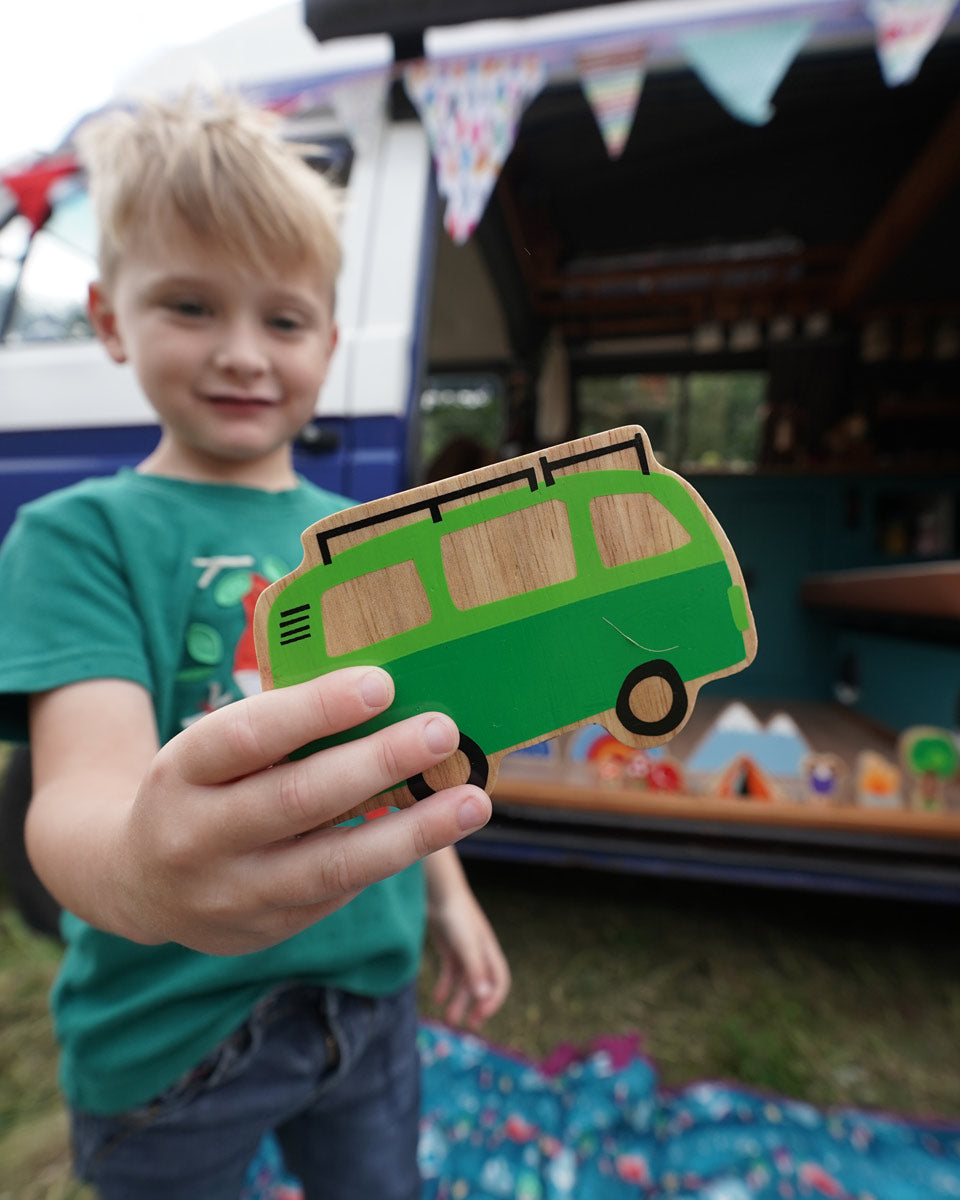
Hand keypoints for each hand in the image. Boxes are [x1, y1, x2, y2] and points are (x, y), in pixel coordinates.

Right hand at [28, 669, 491, 954]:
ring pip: (333, 865)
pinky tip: (434, 829)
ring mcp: (231, 895)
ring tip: (473, 801)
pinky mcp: (266, 930)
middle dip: (378, 762)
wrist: (137, 881)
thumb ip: (276, 731)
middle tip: (442, 729)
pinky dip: (391, 858)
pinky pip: (340, 894)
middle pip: (297, 799)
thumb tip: (384, 697)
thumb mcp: (210, 750)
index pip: (247, 735)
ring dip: (412, 833)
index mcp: (181, 772)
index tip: (381, 682)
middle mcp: (197, 838)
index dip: (316, 709)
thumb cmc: (200, 789)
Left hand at [426, 852, 510, 1029]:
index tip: (481, 1016)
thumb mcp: (465, 945)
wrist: (437, 891)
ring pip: (464, 982)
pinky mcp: (449, 947)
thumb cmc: (455, 915)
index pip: (500, 981)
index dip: (493, 1000)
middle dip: (476, 1006)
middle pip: (481, 985)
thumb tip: (484, 997)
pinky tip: (436, 999)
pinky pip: (450, 972)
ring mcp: (463, 950)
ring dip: (458, 1001)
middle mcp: (479, 952)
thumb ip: (474, 970)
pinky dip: (445, 987)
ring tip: (448, 1019)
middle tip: (468, 1026)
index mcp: (489, 951)